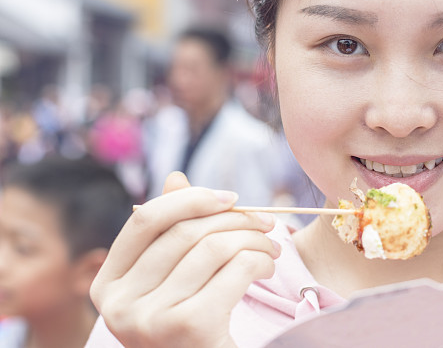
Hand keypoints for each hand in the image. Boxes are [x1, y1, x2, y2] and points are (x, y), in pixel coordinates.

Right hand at [90, 172, 280, 347]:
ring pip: (214, 247)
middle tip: (267, 222)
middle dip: (235, 219)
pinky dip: (260, 260)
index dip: (190, 199)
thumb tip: (176, 177)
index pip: (145, 220)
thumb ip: (171, 232)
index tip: (231, 197)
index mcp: (108, 285)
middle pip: (184, 231)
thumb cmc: (192, 328)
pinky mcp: (189, 327)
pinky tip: (267, 268)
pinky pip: (236, 269)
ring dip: (254, 239)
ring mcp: (150, 319)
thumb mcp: (173, 280)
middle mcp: (120, 304)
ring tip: (270, 247)